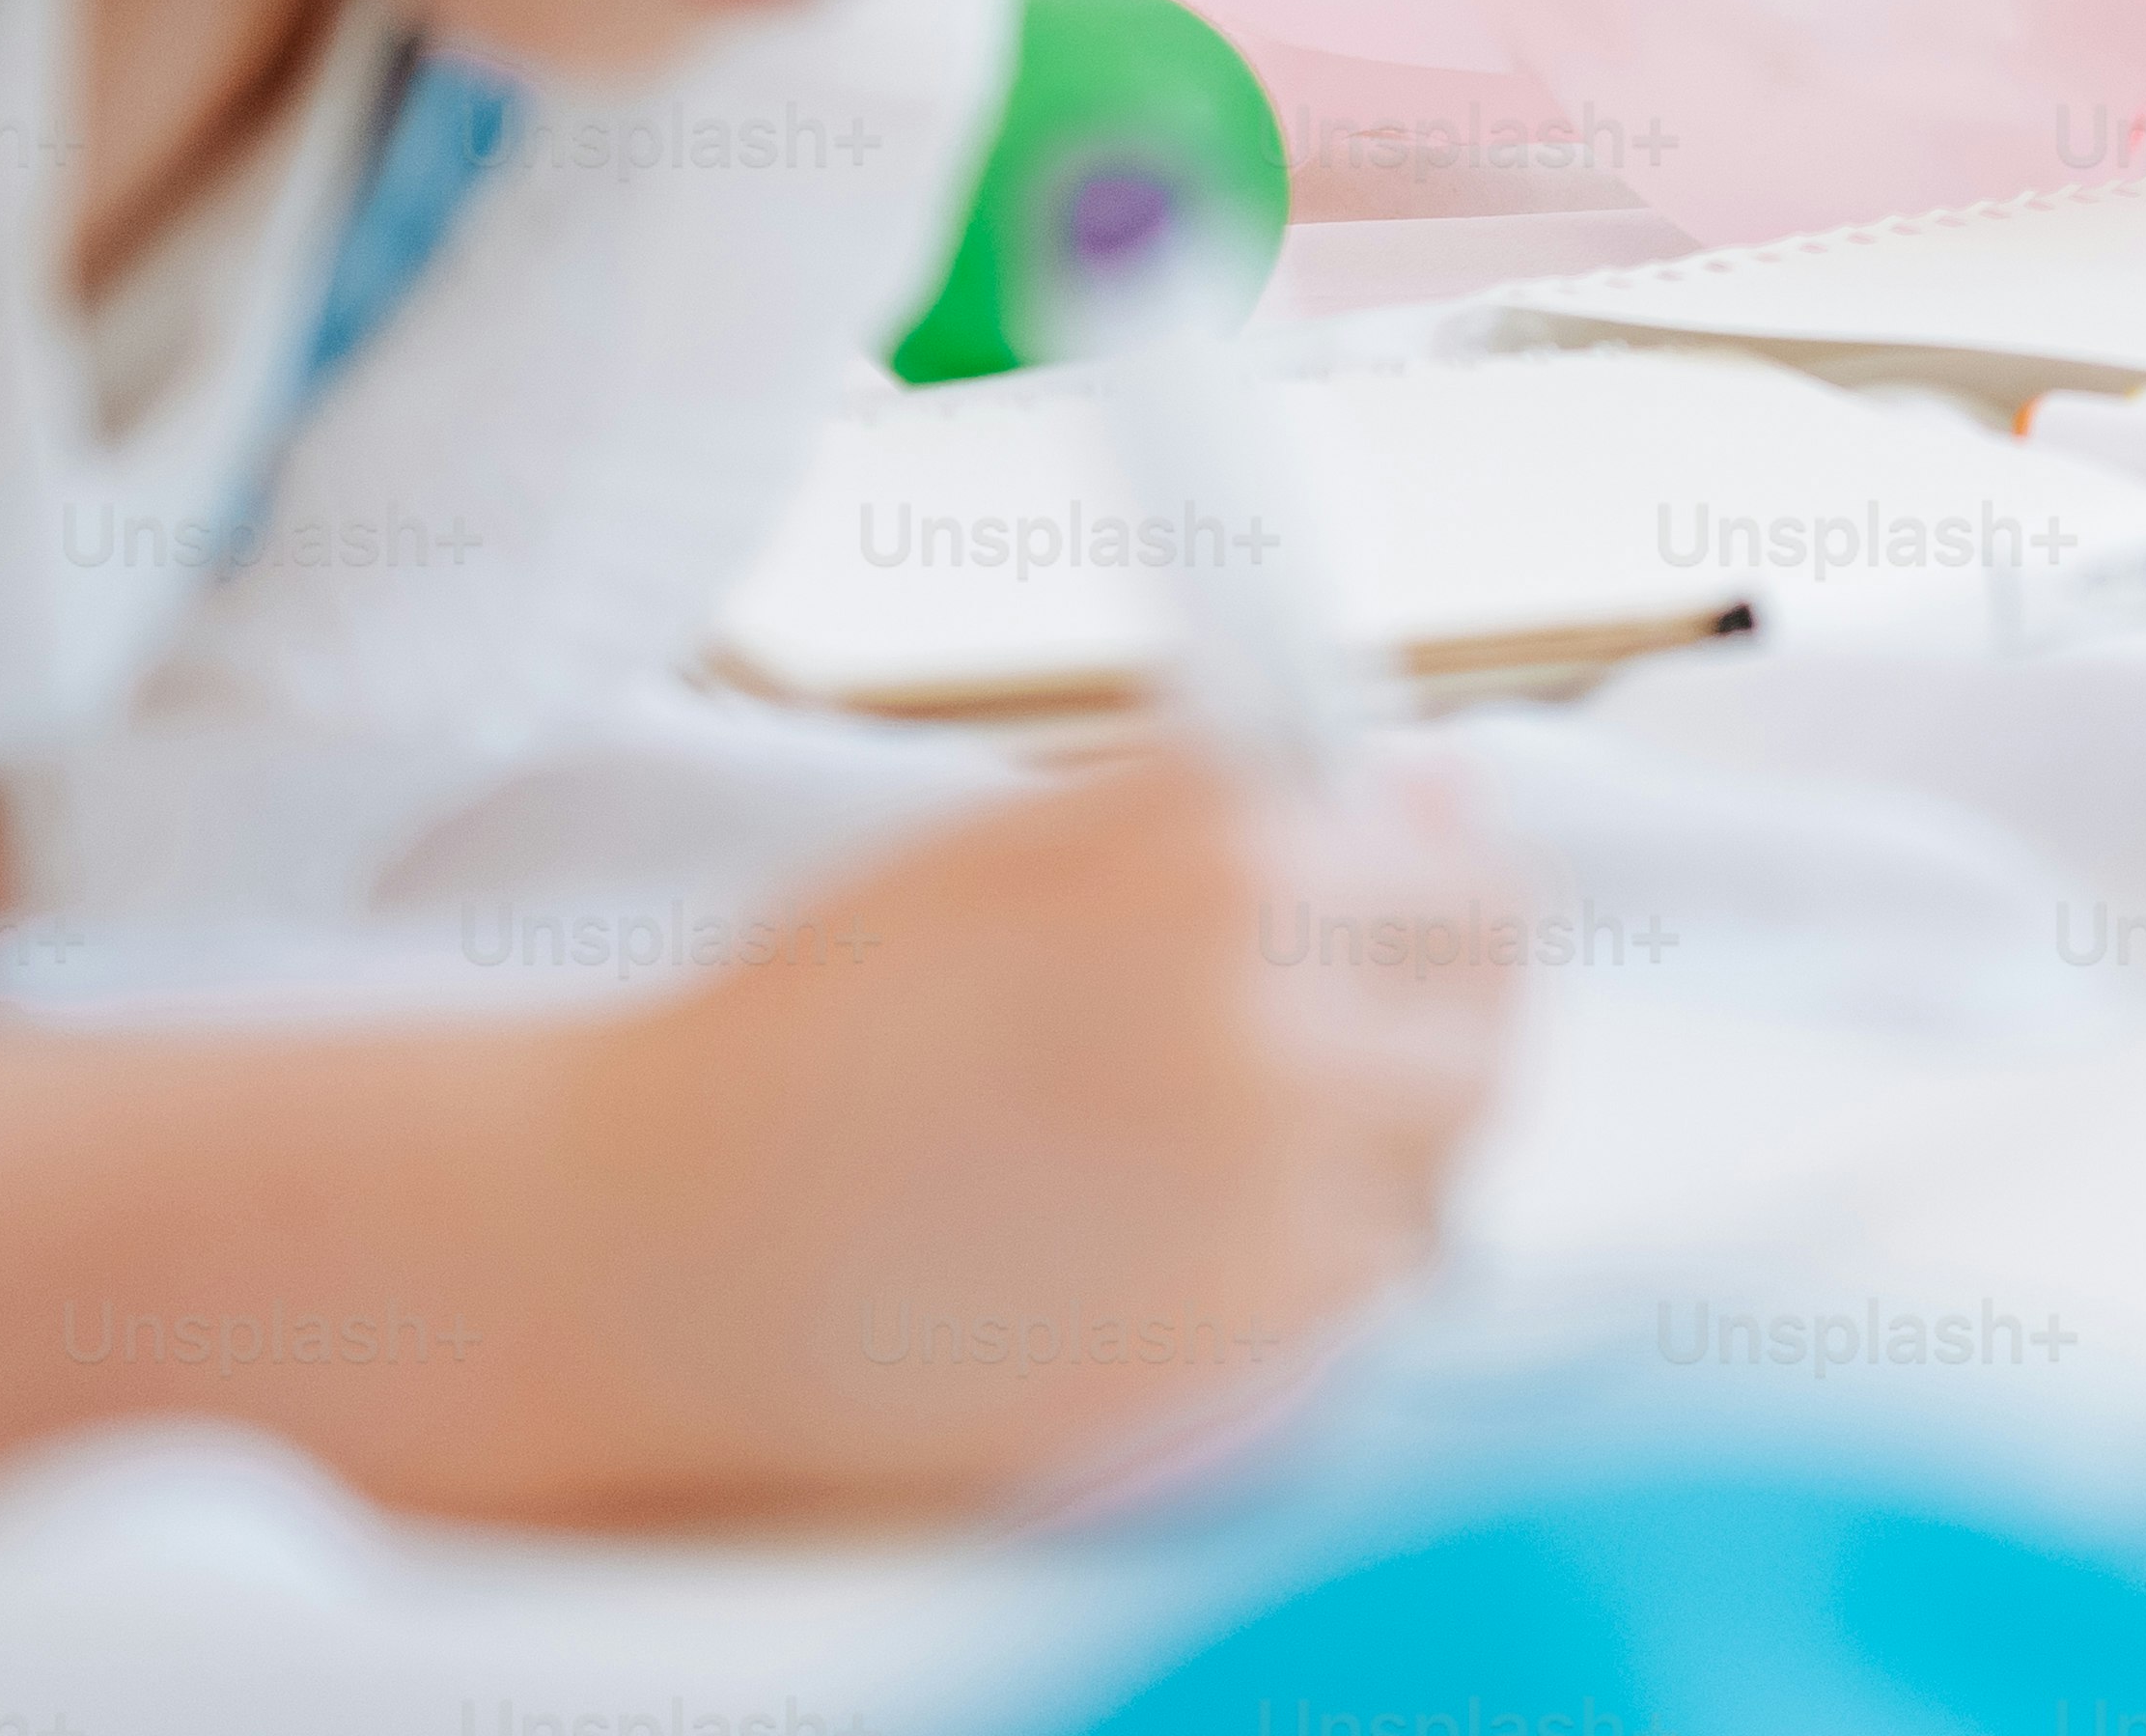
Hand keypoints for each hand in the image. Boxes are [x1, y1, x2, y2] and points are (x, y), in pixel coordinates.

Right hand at [530, 748, 1518, 1517]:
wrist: (662, 1249)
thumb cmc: (805, 1037)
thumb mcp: (1012, 839)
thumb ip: (1222, 803)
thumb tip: (1407, 787)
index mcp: (1224, 876)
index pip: (1452, 863)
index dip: (1440, 861)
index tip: (1423, 861)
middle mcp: (1277, 1041)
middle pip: (1483, 1012)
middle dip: (1447, 987)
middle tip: (1373, 982)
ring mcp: (1270, 1214)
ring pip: (1438, 1156)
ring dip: (1390, 1117)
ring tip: (1240, 1102)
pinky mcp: (1240, 1357)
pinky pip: (1360, 1278)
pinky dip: (1325, 1235)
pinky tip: (1198, 1205)